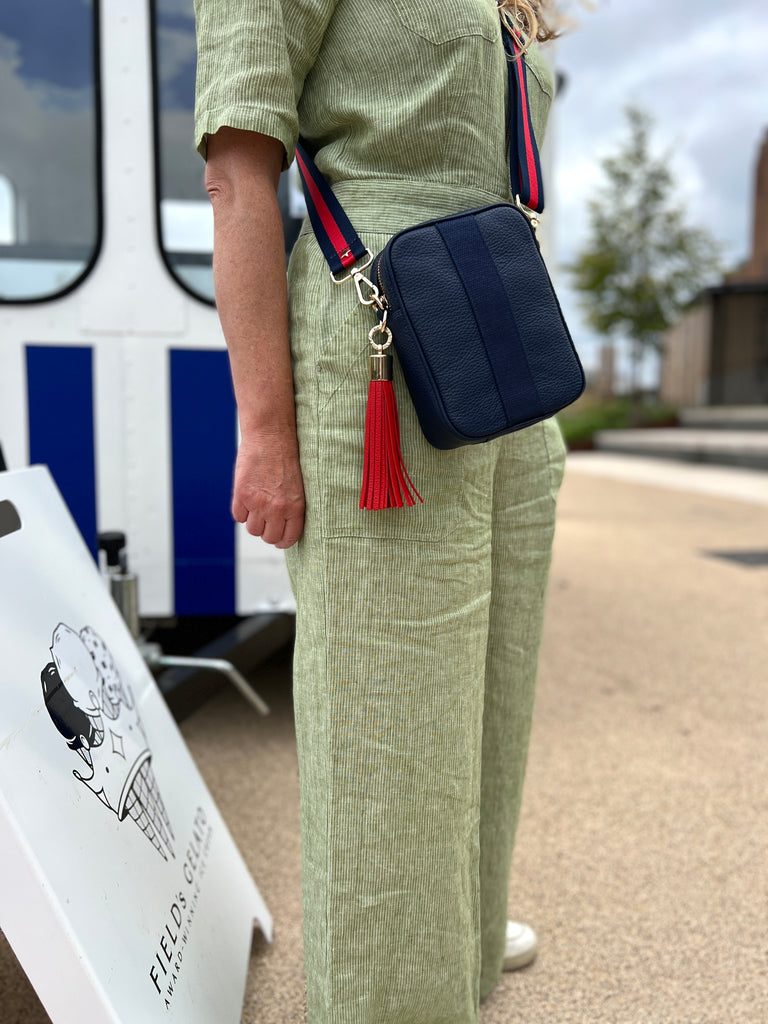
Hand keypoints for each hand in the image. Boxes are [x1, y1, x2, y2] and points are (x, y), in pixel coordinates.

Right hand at [231, 431, 304, 548]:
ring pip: (252, 529)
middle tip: (266, 521)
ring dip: (253, 522)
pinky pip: (238, 516)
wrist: (270, 435)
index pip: (288, 538)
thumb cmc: (286, 457)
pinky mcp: (241, 495)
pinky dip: (241, 511)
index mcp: (295, 507)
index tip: (279, 537)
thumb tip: (281, 526)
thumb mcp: (297, 486)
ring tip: (257, 507)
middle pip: (268, 537)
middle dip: (267, 532)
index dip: (282, 541)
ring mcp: (258, 503)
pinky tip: (247, 498)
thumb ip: (290, 507)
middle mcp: (277, 508)